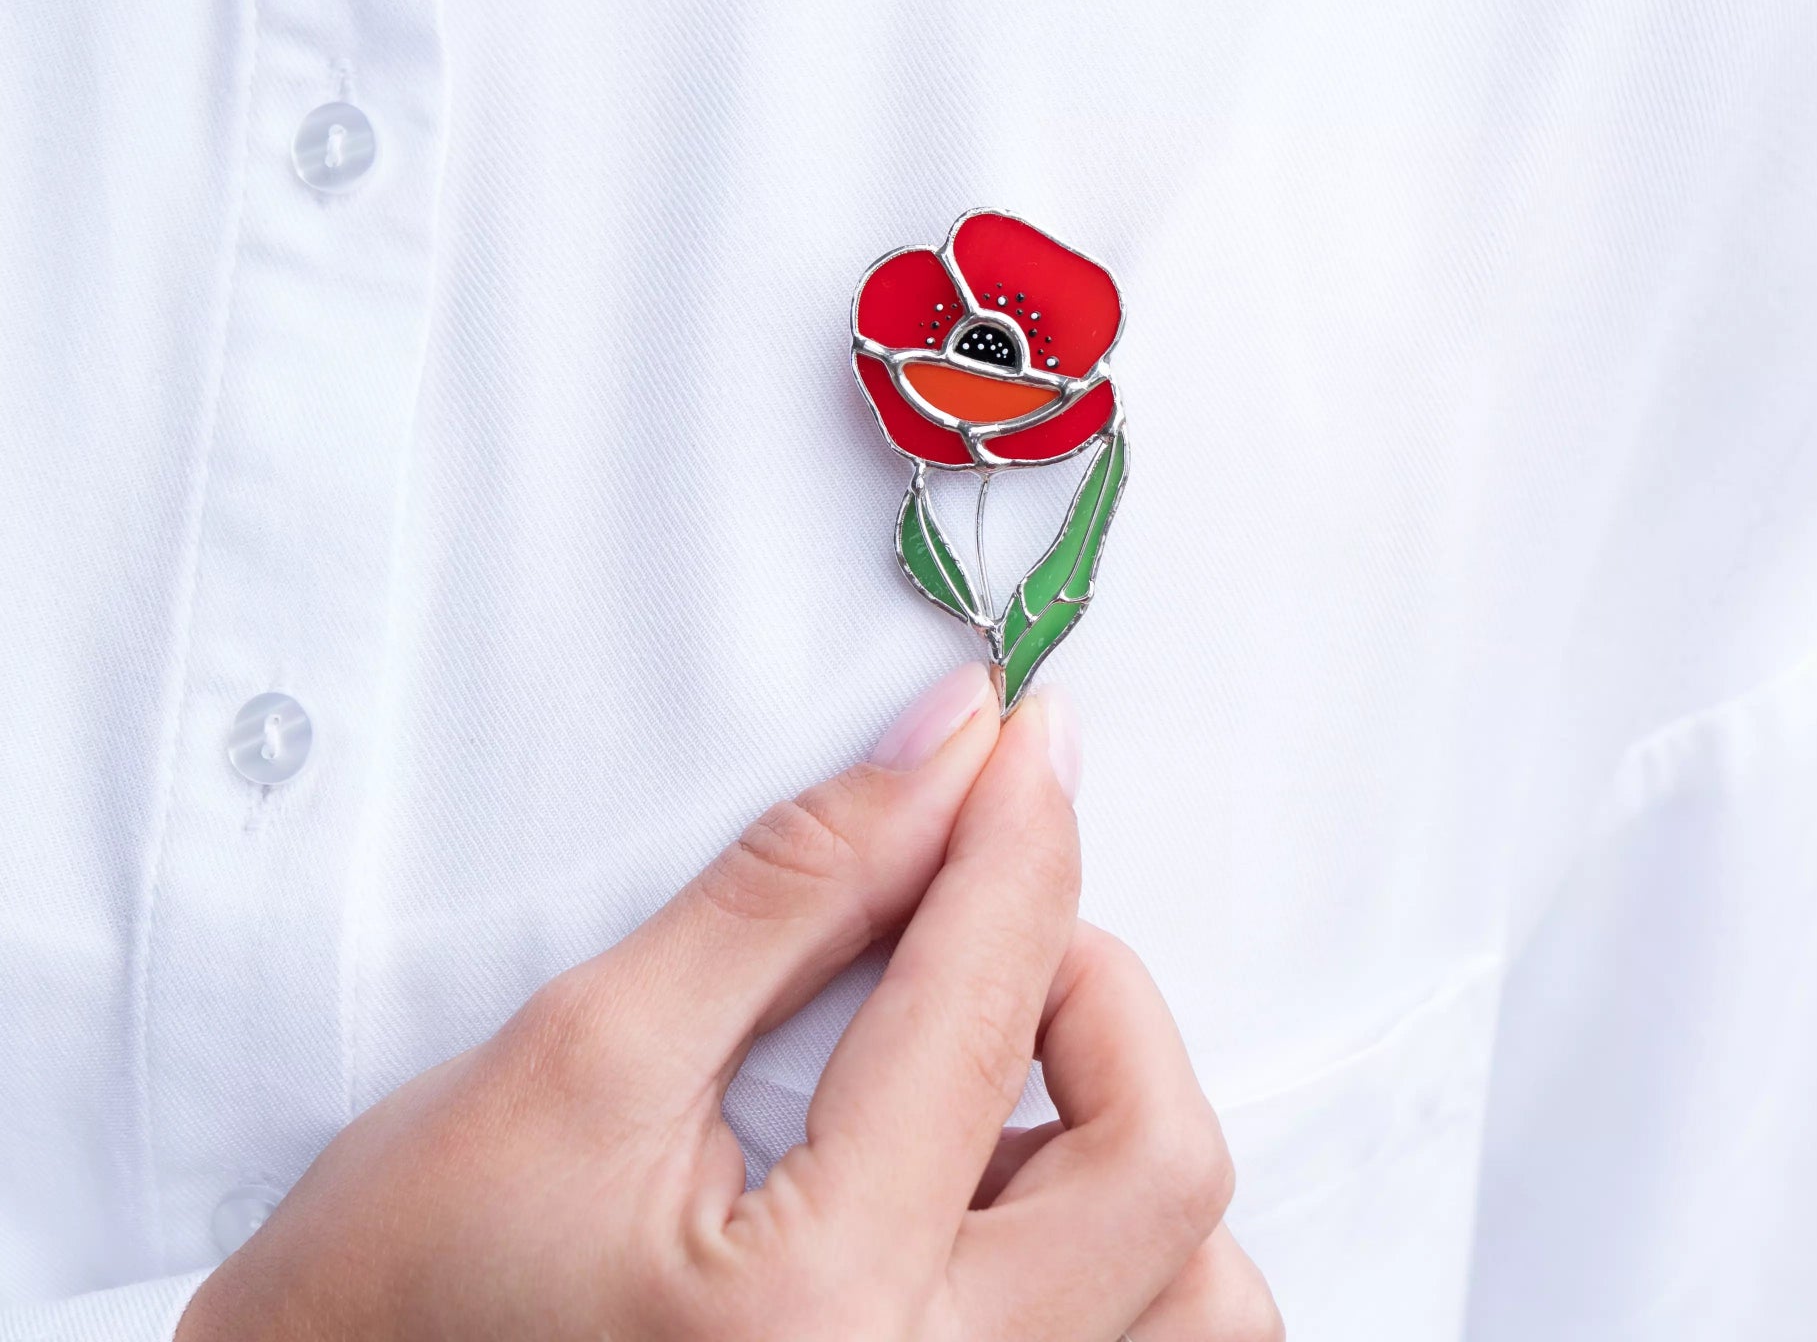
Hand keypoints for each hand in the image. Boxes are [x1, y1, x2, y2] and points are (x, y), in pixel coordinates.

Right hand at [176, 663, 1280, 1340]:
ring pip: (1199, 1292)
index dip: (1009, 835)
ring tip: (995, 1076)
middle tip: (989, 919)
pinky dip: (1118, 1249)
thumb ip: (794, 887)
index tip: (1014, 745)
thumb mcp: (588, 1053)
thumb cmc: (404, 1290)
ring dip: (1128, 1134)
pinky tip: (996, 1187)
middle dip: (1095, 986)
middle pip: (1159, 1166)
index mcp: (815, 1320)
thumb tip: (940, 754)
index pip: (982, 1008)